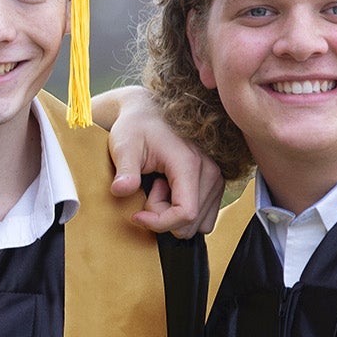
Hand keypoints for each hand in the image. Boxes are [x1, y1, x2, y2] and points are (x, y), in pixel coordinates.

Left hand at [100, 85, 224, 237]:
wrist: (148, 114)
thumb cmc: (136, 128)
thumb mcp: (124, 146)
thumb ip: (125, 170)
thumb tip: (120, 190)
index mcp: (189, 164)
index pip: (185, 213)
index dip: (159, 223)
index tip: (137, 215)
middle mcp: (210, 171)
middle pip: (190, 222)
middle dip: (163, 215)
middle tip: (150, 188)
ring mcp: (216, 178)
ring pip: (197, 223)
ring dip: (173, 213)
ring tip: (159, 186)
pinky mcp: (215, 184)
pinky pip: (202, 217)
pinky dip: (183, 212)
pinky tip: (169, 190)